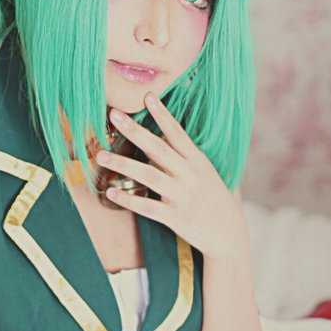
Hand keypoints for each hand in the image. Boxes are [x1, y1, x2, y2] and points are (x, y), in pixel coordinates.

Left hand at [95, 93, 249, 266]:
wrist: (229, 234)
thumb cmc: (213, 199)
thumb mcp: (205, 172)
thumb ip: (186, 154)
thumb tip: (167, 134)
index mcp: (197, 160)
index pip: (176, 132)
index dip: (161, 114)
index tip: (147, 96)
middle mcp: (189, 174)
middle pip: (157, 148)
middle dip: (134, 130)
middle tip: (114, 115)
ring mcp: (182, 195)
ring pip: (148, 176)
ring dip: (123, 164)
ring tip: (101, 155)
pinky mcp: (175, 217)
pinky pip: (147, 207)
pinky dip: (128, 200)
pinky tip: (110, 193)